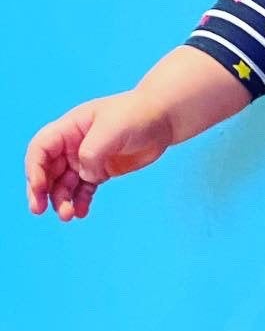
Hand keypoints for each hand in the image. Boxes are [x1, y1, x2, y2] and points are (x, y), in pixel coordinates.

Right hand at [24, 92, 175, 219]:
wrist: (164, 119)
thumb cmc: (137, 115)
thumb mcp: (111, 130)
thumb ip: (92, 154)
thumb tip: (85, 177)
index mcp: (69, 129)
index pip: (41, 149)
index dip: (34, 169)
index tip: (38, 188)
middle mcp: (73, 145)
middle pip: (48, 170)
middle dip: (42, 190)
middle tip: (39, 210)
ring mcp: (87, 159)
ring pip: (65, 183)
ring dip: (61, 200)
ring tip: (67, 216)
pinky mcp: (102, 170)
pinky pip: (84, 189)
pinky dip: (80, 201)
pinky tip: (81, 213)